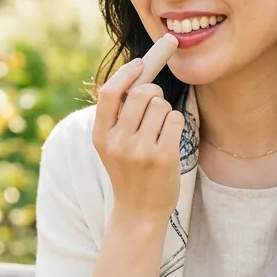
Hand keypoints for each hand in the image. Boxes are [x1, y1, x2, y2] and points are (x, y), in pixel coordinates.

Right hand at [92, 58, 184, 222]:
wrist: (139, 212)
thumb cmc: (129, 171)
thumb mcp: (112, 145)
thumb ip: (118, 114)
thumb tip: (138, 70)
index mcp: (100, 136)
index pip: (108, 92)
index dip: (126, 73)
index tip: (140, 64)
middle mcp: (118, 142)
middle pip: (140, 93)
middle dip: (153, 92)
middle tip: (155, 104)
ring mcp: (140, 151)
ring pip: (161, 105)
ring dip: (165, 112)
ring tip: (159, 130)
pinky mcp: (163, 157)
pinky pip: (175, 120)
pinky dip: (176, 124)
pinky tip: (170, 140)